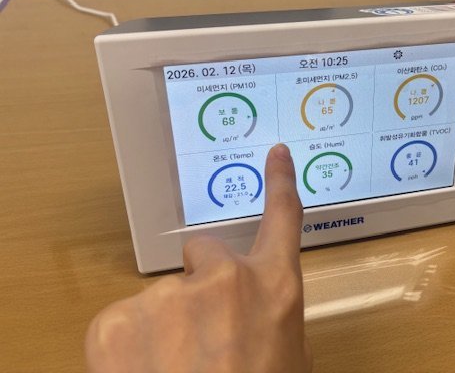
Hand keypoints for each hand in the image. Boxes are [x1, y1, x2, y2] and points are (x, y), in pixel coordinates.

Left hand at [85, 144, 311, 372]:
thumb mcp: (287, 363)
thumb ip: (275, 326)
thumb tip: (256, 318)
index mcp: (274, 292)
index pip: (283, 221)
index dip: (280, 183)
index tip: (274, 153)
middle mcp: (224, 281)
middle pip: (205, 254)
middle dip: (202, 285)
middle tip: (200, 337)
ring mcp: (169, 296)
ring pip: (162, 297)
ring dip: (164, 326)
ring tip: (169, 371)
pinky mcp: (117, 319)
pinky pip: (123, 319)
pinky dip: (127, 346)